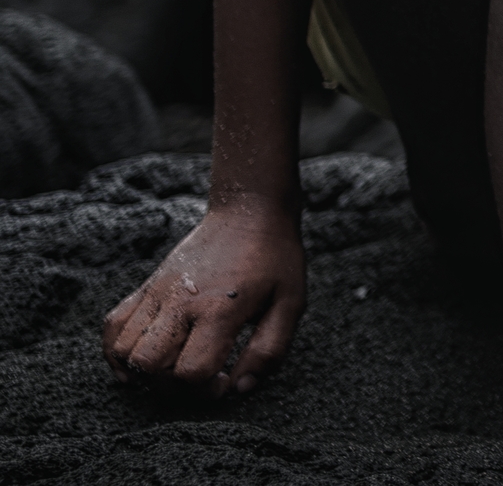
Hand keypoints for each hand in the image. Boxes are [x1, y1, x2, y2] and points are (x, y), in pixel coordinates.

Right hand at [101, 203, 305, 395]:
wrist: (250, 212)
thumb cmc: (275, 259)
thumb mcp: (291, 304)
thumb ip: (269, 350)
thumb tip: (240, 389)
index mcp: (219, 308)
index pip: (191, 371)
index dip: (206, 391)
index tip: (224, 382)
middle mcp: (180, 302)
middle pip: (150, 366)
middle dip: (174, 386)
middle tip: (200, 376)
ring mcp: (157, 292)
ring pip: (124, 350)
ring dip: (145, 371)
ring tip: (175, 366)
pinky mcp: (146, 287)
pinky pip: (112, 326)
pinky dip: (117, 351)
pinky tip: (142, 359)